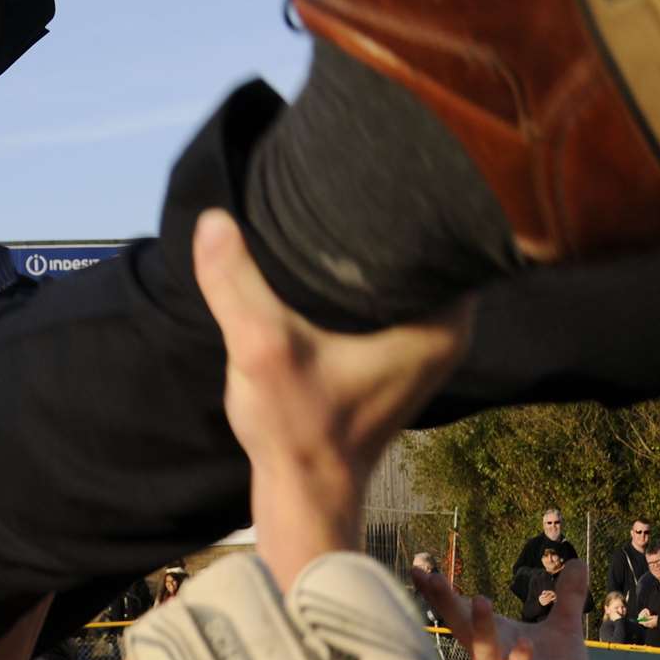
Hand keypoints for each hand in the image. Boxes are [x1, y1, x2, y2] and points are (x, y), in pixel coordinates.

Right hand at [191, 208, 470, 585]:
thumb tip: (213, 218)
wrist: (304, 497)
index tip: (368, 162)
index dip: (409, 191)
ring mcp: (420, 343)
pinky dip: (357, 276)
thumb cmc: (298, 431)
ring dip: (367, 245)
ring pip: (400, 270)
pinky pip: (384, 294)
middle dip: (383, 212)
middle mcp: (445, 328)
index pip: (445, 228)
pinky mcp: (392, 356)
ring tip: (330, 200)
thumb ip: (237, 284)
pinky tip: (324, 255)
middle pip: (422, 244)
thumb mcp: (261, 350)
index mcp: (442, 320)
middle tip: (339, 171)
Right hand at [415, 560, 590, 659]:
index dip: (440, 593)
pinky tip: (524, 642)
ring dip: (481, 628)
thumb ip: (567, 598)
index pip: (461, 613)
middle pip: (461, 628)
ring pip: (484, 652)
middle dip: (445, 603)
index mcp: (493, 642)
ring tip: (481, 600)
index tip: (420, 569)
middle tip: (428, 576)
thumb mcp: (564, 631)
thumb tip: (578, 561)